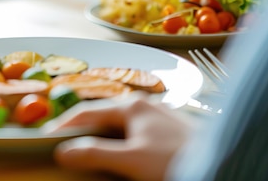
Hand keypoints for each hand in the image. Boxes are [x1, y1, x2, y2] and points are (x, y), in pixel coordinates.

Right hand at [43, 92, 192, 180]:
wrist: (222, 162)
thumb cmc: (176, 159)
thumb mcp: (132, 160)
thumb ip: (96, 153)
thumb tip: (63, 151)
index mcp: (132, 105)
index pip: (87, 111)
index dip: (64, 125)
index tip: (46, 138)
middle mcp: (144, 103)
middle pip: (103, 112)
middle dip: (82, 125)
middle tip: (63, 141)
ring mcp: (158, 114)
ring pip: (120, 119)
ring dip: (101, 131)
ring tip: (87, 145)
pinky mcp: (169, 127)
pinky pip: (135, 127)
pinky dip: (119, 136)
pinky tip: (120, 148)